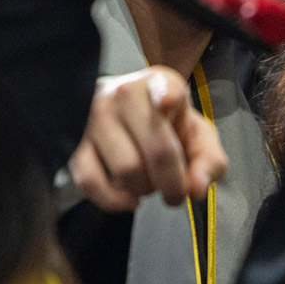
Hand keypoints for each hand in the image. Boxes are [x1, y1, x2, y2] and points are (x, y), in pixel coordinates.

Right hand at [68, 67, 228, 211]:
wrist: (124, 116)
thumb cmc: (166, 125)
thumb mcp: (197, 135)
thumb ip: (209, 161)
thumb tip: (196, 188)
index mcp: (161, 83)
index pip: (164, 88)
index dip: (167, 96)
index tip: (168, 101)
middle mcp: (125, 93)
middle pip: (158, 150)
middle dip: (173, 184)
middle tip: (176, 194)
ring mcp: (96, 116)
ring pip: (127, 170)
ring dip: (145, 189)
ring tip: (150, 183)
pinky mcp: (75, 142)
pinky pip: (91, 181)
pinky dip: (114, 200)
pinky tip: (130, 197)